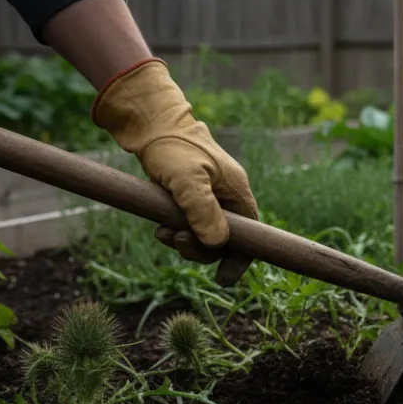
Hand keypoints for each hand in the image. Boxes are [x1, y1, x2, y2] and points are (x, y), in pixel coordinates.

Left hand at [92, 58, 258, 283]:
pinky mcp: (191, 197)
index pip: (252, 234)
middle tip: (177, 242)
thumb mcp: (187, 180)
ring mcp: (210, 197)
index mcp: (236, 191)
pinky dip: (177, 232)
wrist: (150, 124)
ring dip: (185, 242)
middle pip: (225, 239)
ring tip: (163, 234)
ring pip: (205, 235)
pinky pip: (191, 226)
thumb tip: (218, 244)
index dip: (240, 258)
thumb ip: (203, 211)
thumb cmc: (172, 148)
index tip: (223, 278)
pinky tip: (161, 228)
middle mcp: (227, 196)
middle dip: (201, 249)